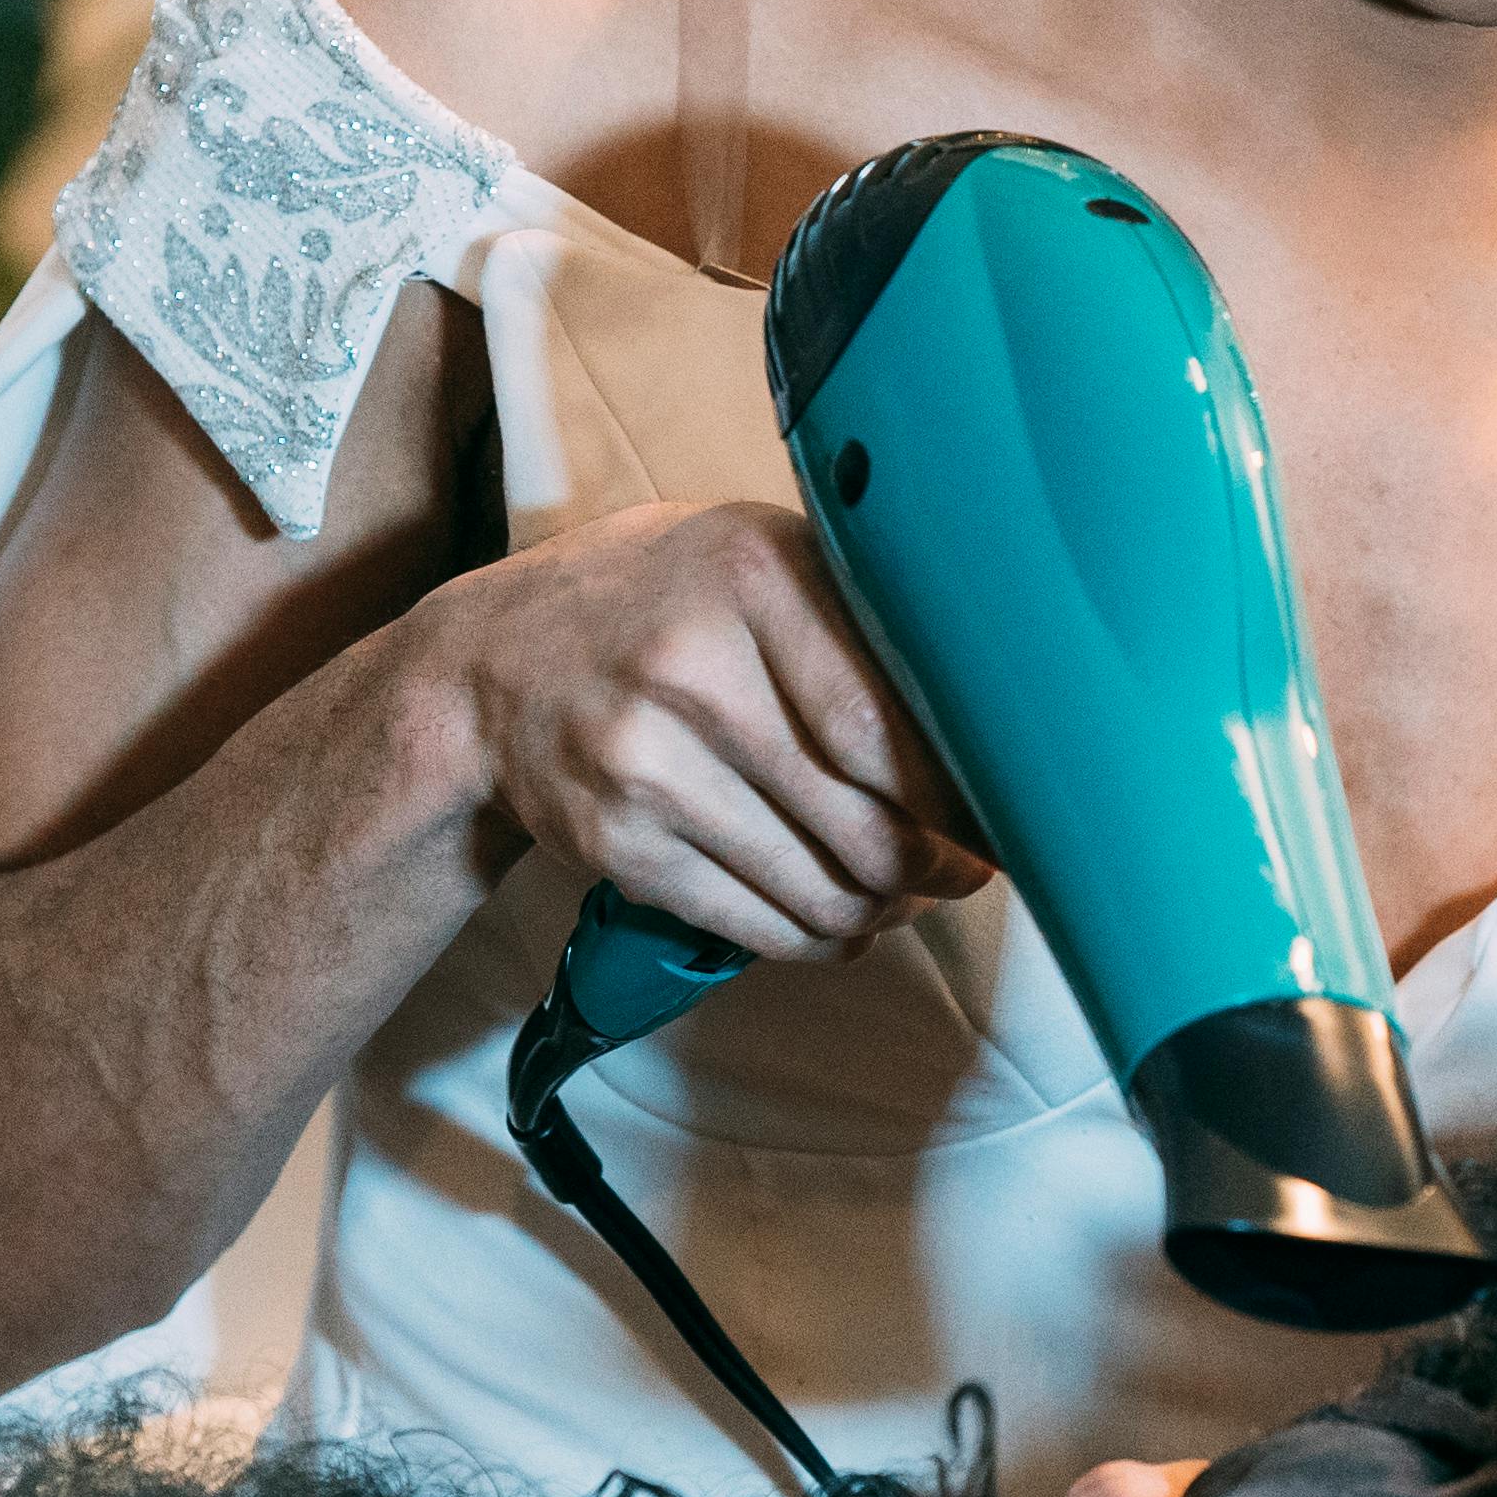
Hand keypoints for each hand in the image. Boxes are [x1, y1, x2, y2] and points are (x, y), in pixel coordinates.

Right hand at [412, 499, 990, 959]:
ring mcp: (646, 763)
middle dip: (937, 868)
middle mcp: (693, 668)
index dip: (962, 798)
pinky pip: (754, 924)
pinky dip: (817, 940)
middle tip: (966, 872)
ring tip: (907, 896)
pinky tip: (843, 923)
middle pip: (864, 820)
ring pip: (819, 888)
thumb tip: (994, 719)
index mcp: (751, 573)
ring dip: (884, 912)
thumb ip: (858, 612)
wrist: (488, 664)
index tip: (1008, 818)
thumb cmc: (662, 602)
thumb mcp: (754, 556)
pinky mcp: (618, 844)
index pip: (888, 723)